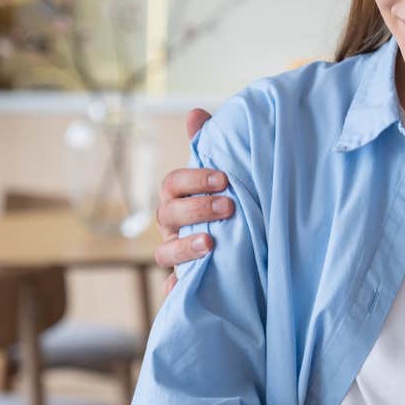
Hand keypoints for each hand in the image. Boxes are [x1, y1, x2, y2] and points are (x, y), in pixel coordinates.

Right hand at [154, 108, 228, 293]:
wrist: (240, 241)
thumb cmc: (224, 202)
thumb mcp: (220, 177)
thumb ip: (207, 146)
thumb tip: (196, 113)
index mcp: (177, 198)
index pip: (172, 185)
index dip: (193, 180)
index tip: (222, 178)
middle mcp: (171, 226)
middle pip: (168, 216)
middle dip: (197, 209)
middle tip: (229, 207)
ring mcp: (174, 253)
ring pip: (165, 252)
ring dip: (185, 248)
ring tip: (210, 244)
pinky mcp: (185, 281)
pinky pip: (174, 289)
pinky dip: (177, 290)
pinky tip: (185, 290)